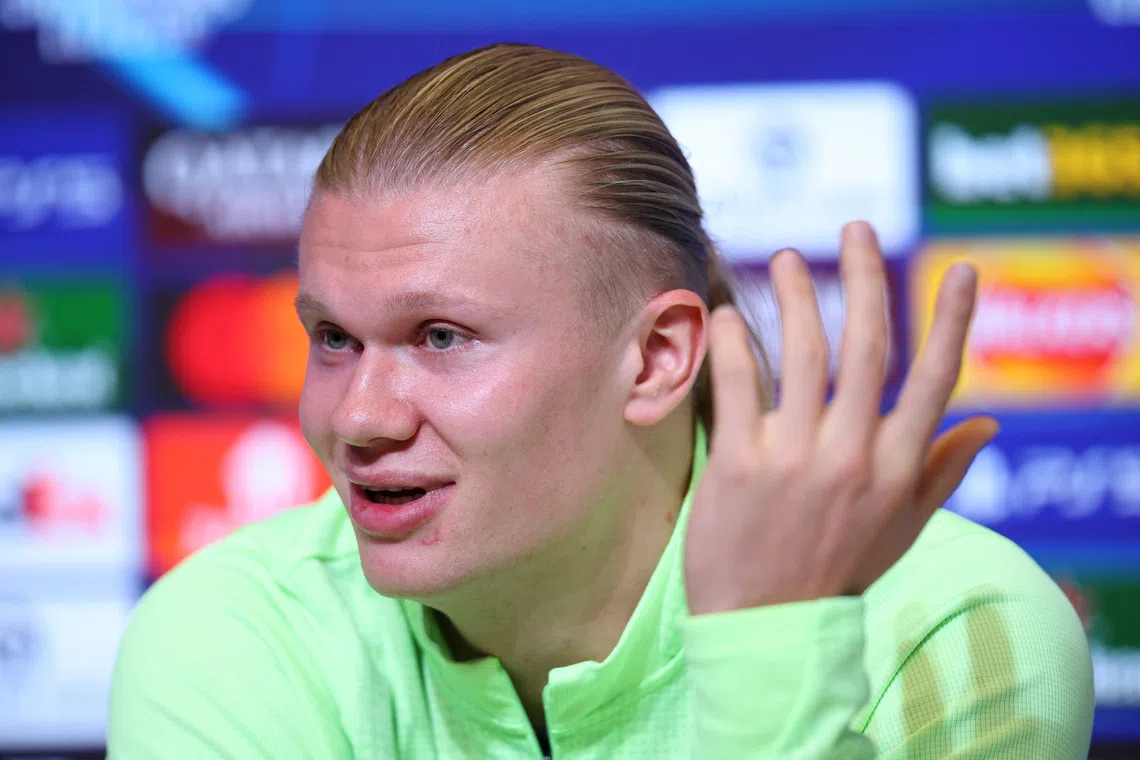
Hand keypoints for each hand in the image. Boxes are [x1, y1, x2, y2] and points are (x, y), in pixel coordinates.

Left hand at [684, 221, 997, 614]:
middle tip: (855, 228)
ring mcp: (796, 459)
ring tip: (786, 258)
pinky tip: (725, 312)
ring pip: (803, 354)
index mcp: (899, 469)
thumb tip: (988, 422)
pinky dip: (732, 343)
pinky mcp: (739, 467)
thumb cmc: (835, 572)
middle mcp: (854, 457)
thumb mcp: (902, 529)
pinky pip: (738, 386)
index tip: (961, 270)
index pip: (935, 380)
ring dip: (796, 295)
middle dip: (866, 278)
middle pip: (868, 347)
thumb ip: (943, 472)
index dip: (953, 321)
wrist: (768, 630)